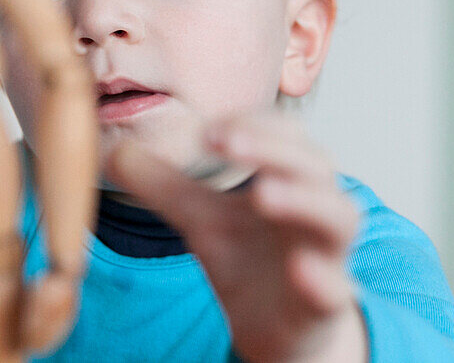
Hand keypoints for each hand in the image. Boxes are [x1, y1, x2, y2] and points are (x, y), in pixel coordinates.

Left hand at [106, 113, 366, 362]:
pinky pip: (336, 289)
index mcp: (289, 177)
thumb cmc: (249, 259)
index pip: (284, 133)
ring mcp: (327, 254)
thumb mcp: (200, 219)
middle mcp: (316, 207)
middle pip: (313, 164)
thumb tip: (115, 150)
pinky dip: (322, 277)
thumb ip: (162, 184)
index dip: (252, 124)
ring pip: (338, 218)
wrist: (279, 329)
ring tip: (262, 193)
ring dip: (305, 200)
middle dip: (271, 148)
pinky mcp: (327, 303)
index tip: (208, 129)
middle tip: (227, 141)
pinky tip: (301, 269)